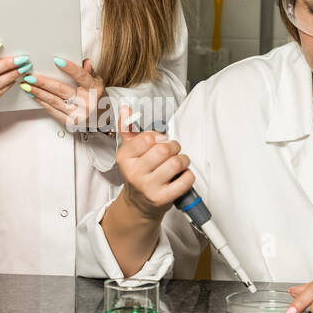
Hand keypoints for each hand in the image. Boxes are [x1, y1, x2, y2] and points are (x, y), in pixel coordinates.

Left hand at [23, 57, 104, 131]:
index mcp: (94, 90)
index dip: (69, 68)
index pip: (81, 76)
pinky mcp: (69, 122)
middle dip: (44, 83)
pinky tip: (34, 96)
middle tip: (31, 76)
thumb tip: (85, 61)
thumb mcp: (97, 82)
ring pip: (54, 101)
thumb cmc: (96, 97)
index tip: (57, 60)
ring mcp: (78, 114)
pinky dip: (42, 102)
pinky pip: (53, 111)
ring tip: (27, 85)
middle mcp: (87, 103)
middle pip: (62, 90)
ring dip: (38, 93)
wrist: (101, 118)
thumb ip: (89, 72)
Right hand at [113, 105, 193, 221]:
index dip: (158, 137)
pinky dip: (188, 175)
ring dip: (183, 160)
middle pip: (163, 149)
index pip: (146, 138)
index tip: (159, 141)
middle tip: (172, 150)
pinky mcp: (162, 198)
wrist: (138, 204)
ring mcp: (148, 187)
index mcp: (124, 158)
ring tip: (178, 163)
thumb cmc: (137, 175)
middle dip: (173, 147)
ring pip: (176, 163)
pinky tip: (181, 175)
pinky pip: (185, 180)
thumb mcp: (129, 152)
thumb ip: (127, 128)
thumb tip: (126, 108)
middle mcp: (134, 173)